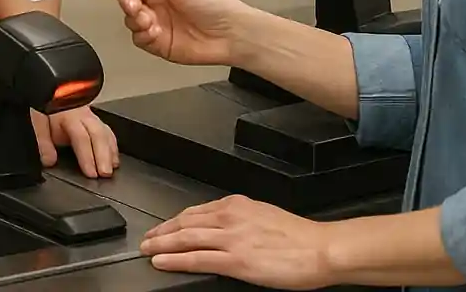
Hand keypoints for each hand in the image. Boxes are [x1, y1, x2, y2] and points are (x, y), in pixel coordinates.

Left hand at [31, 106, 119, 178]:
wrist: (53, 91)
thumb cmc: (46, 106)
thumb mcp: (38, 121)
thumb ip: (43, 141)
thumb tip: (49, 160)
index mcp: (69, 116)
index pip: (81, 137)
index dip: (87, 156)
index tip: (91, 172)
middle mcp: (83, 115)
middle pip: (98, 135)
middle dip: (104, 155)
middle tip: (106, 173)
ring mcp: (91, 116)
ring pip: (105, 132)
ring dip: (110, 151)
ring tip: (112, 168)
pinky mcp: (94, 118)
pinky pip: (107, 131)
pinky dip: (113, 145)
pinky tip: (114, 157)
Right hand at [101, 0, 252, 66]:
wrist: (229, 33)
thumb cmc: (213, 3)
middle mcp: (157, 2)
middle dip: (126, 0)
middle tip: (133, 2)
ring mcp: (157, 23)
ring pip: (129, 20)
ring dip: (135, 19)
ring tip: (149, 19)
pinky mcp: (158, 43)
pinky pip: (138, 39)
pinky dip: (142, 35)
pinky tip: (155, 32)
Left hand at [140, 195, 330, 288]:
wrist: (319, 248)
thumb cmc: (298, 237)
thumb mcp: (264, 216)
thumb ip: (241, 220)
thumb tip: (225, 229)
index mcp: (238, 205)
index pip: (197, 211)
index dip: (176, 220)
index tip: (164, 226)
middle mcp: (230, 216)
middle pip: (186, 221)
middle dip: (163, 230)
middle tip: (146, 238)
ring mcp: (231, 238)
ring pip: (186, 237)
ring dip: (162, 243)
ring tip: (147, 249)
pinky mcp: (235, 260)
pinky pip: (196, 258)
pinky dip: (175, 259)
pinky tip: (162, 261)